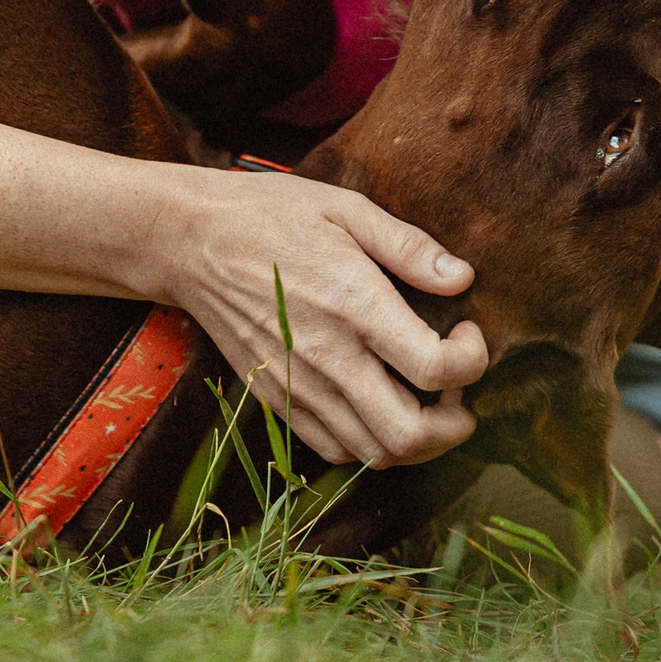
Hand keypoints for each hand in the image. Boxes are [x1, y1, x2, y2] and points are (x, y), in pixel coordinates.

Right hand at [140, 166, 489, 468]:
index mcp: (353, 303)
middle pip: (409, 434)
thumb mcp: (345, 207)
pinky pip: (334, 450)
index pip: (434, 368)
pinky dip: (370, 443)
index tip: (466, 332)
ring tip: (421, 398)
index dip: (472, 361)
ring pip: (374, 454)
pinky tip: (377, 405)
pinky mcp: (275, 398)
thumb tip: (462, 277)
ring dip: (417, 439)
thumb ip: (408, 246)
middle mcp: (327, 356)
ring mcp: (297, 385)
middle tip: (457, 389)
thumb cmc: (269, 215)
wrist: (188, 241)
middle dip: (454, 425)